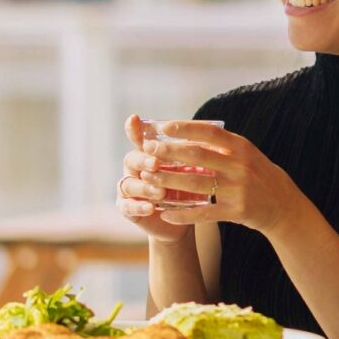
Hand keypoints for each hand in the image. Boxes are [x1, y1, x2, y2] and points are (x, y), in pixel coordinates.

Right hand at [115, 114, 200, 242]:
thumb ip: (193, 155)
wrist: (180, 220)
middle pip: (131, 158)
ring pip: (129, 184)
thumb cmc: (187, 188)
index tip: (135, 118)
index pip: (139, 138)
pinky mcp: (127, 208)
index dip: (134, 129)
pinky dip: (139, 207)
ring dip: (145, 187)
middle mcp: (135, 168)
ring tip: (161, 192)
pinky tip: (150, 208)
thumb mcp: (192, 170)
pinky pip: (128, 207)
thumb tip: (212, 138)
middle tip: (156, 163)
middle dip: (144, 160)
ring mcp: (129, 188)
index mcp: (148, 153)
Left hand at [138, 121, 310, 235]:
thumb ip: (220, 144)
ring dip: (169, 180)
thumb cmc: (256, 174)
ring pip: (196, 184)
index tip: (163, 126)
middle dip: (170, 152)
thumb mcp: (245, 154)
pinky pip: (204, 213)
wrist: (281, 204)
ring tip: (148, 177)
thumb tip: (185, 131)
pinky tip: (164, 213)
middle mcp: (240, 166)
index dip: (185, 128)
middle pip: (199, 156)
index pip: (210, 132)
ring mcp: (238, 189)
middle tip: (148, 149)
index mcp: (242, 147)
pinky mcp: (236, 211)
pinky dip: (182, 214)